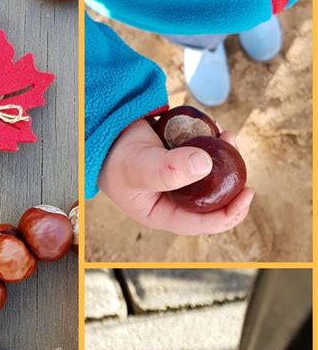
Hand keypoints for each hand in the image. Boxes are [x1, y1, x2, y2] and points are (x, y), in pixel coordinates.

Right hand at [98, 118, 253, 235]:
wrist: (103, 130)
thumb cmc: (114, 157)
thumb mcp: (140, 168)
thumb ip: (170, 170)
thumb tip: (206, 165)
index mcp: (164, 214)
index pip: (203, 222)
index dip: (230, 213)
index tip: (247, 193)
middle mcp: (174, 199)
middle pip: (211, 196)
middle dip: (229, 178)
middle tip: (235, 153)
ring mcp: (178, 177)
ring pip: (210, 172)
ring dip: (222, 155)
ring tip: (226, 135)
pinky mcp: (179, 157)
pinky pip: (202, 152)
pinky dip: (210, 140)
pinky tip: (212, 127)